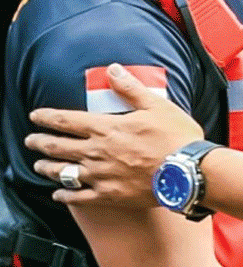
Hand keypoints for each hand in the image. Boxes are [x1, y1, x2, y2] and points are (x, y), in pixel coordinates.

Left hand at [24, 64, 203, 206]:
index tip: (35, 116)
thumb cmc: (176, 138)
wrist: (188, 171)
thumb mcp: (157, 106)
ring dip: (47, 168)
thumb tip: (113, 69)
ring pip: (63, 172)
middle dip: (40, 142)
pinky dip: (64, 195)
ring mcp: (100, 175)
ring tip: (39, 166)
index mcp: (106, 128)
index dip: (47, 117)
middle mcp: (96, 152)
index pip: (67, 120)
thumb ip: (130, 89)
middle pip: (58, 147)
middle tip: (31, 141)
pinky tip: (58, 194)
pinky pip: (78, 197)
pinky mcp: (108, 195)